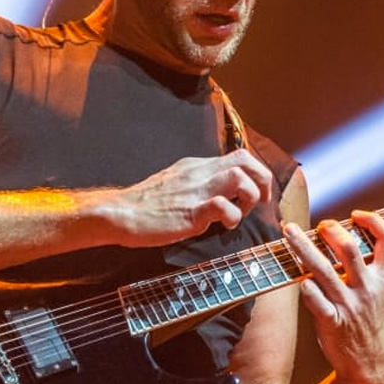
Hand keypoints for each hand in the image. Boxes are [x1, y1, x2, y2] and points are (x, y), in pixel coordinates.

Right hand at [108, 149, 272, 246]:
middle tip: (260, 202)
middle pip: (245, 159)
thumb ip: (198, 185)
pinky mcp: (191, 211)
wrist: (121, 213)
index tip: (257, 193)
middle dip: (262, 180)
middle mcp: (200, 172)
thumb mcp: (177, 183)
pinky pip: (222, 206)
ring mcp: (196, 190)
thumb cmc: (146, 205)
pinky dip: (232, 216)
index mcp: (198, 166)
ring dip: (249, 196)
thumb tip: (219, 197)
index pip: (238, 156)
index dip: (255, 172)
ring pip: (239, 176)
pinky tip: (224, 227)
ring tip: (241, 214)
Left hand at [284, 210, 383, 383]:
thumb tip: (381, 230)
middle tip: (320, 226)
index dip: (374, 220)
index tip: (356, 215)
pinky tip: (298, 278)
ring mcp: (349, 305)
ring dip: (303, 247)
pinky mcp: (332, 322)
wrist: (372, 366)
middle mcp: (367, 288)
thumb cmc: (375, 325)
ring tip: (289, 232)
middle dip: (331, 230)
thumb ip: (381, 265)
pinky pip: (316, 301)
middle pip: (349, 248)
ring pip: (324, 269)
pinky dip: (306, 288)